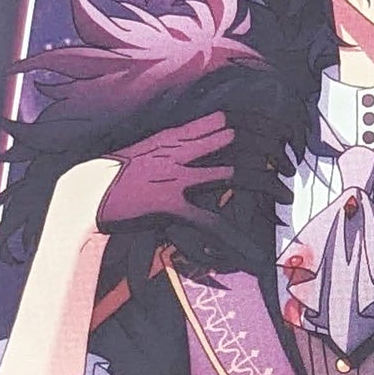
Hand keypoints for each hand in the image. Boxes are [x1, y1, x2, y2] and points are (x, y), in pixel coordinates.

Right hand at [93, 111, 282, 271]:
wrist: (82, 193)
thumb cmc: (115, 175)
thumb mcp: (148, 149)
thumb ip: (177, 143)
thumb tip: (205, 134)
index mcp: (175, 135)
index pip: (227, 121)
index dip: (257, 126)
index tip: (280, 135)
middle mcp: (179, 150)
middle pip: (237, 142)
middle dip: (269, 151)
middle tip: (291, 165)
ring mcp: (174, 176)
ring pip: (232, 175)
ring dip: (264, 185)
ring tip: (286, 197)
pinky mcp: (168, 204)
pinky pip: (210, 221)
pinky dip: (234, 238)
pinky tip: (252, 253)